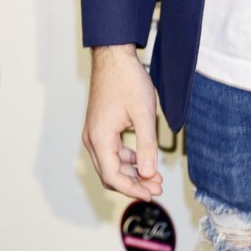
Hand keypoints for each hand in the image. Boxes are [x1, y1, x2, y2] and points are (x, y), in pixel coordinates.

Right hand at [82, 44, 161, 201]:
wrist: (114, 56)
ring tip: (155, 176)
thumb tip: (148, 174)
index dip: (133, 189)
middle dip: (134, 183)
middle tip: (157, 187)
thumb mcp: (143, 114)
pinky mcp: (100, 127)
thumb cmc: (128, 80)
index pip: (113, 177)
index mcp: (100, 138)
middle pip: (110, 174)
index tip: (152, 194)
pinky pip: (111, 151)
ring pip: (111, 164)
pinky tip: (143, 160)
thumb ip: (146, 146)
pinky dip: (127, 160)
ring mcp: (94, 133)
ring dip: (132, 172)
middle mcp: (92, 139)